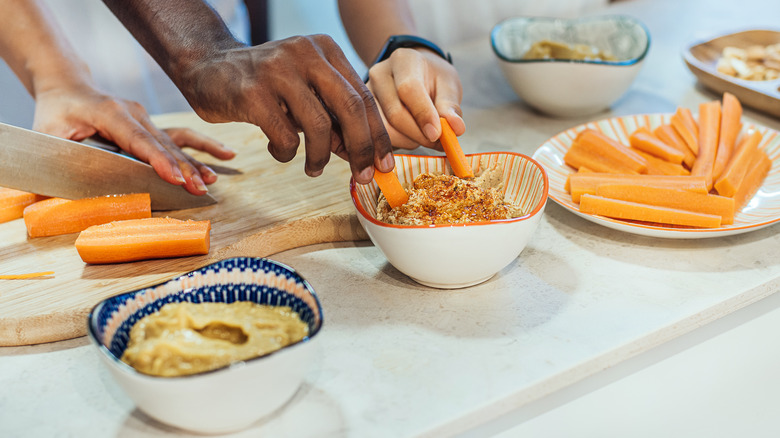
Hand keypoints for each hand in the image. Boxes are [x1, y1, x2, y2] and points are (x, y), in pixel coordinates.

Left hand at [32, 84, 235, 194]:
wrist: (66, 87)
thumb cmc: (54, 114)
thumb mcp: (46, 137)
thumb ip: (55, 163)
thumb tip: (47, 198)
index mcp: (110, 113)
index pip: (138, 140)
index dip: (159, 161)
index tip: (176, 179)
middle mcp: (133, 113)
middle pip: (163, 144)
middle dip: (183, 169)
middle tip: (198, 190)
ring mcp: (146, 118)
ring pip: (176, 143)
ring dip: (195, 163)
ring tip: (211, 181)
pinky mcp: (152, 126)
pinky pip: (182, 138)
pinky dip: (204, 147)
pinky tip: (226, 155)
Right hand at [175, 34, 394, 183]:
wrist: (207, 67)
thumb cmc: (265, 84)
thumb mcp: (305, 92)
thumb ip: (332, 117)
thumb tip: (364, 156)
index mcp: (325, 50)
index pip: (363, 96)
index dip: (378, 134)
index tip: (384, 163)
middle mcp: (306, 53)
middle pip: (351, 107)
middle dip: (362, 148)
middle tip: (364, 176)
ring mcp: (278, 70)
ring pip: (319, 126)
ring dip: (321, 156)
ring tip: (314, 168)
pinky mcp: (253, 92)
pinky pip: (285, 136)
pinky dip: (287, 153)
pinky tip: (279, 151)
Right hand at [366, 47, 464, 149]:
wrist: (414, 75)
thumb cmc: (433, 79)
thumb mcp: (448, 85)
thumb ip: (450, 106)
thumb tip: (456, 128)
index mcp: (403, 60)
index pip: (408, 89)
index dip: (423, 114)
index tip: (437, 134)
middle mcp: (379, 75)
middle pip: (395, 114)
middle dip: (420, 135)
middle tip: (439, 142)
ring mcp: (367, 95)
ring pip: (385, 130)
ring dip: (410, 141)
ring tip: (425, 135)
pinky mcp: (363, 115)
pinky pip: (379, 138)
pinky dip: (399, 143)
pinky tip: (411, 136)